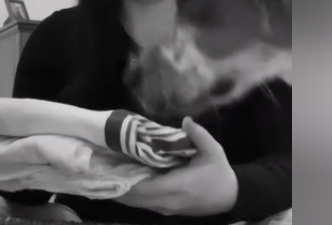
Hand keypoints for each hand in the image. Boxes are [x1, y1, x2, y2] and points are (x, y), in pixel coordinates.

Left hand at [113, 117, 237, 215]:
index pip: (144, 188)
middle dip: (117, 186)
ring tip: (107, 175)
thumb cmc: (219, 173)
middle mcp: (168, 201)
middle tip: (101, 169)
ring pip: (138, 203)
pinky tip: (123, 182)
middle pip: (135, 198)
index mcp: (177, 186)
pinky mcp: (167, 210)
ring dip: (123, 192)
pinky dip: (133, 195)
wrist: (231, 197)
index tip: (109, 169)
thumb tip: (185, 120)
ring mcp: (166, 208)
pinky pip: (145, 204)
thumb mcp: (213, 151)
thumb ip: (198, 135)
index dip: (124, 181)